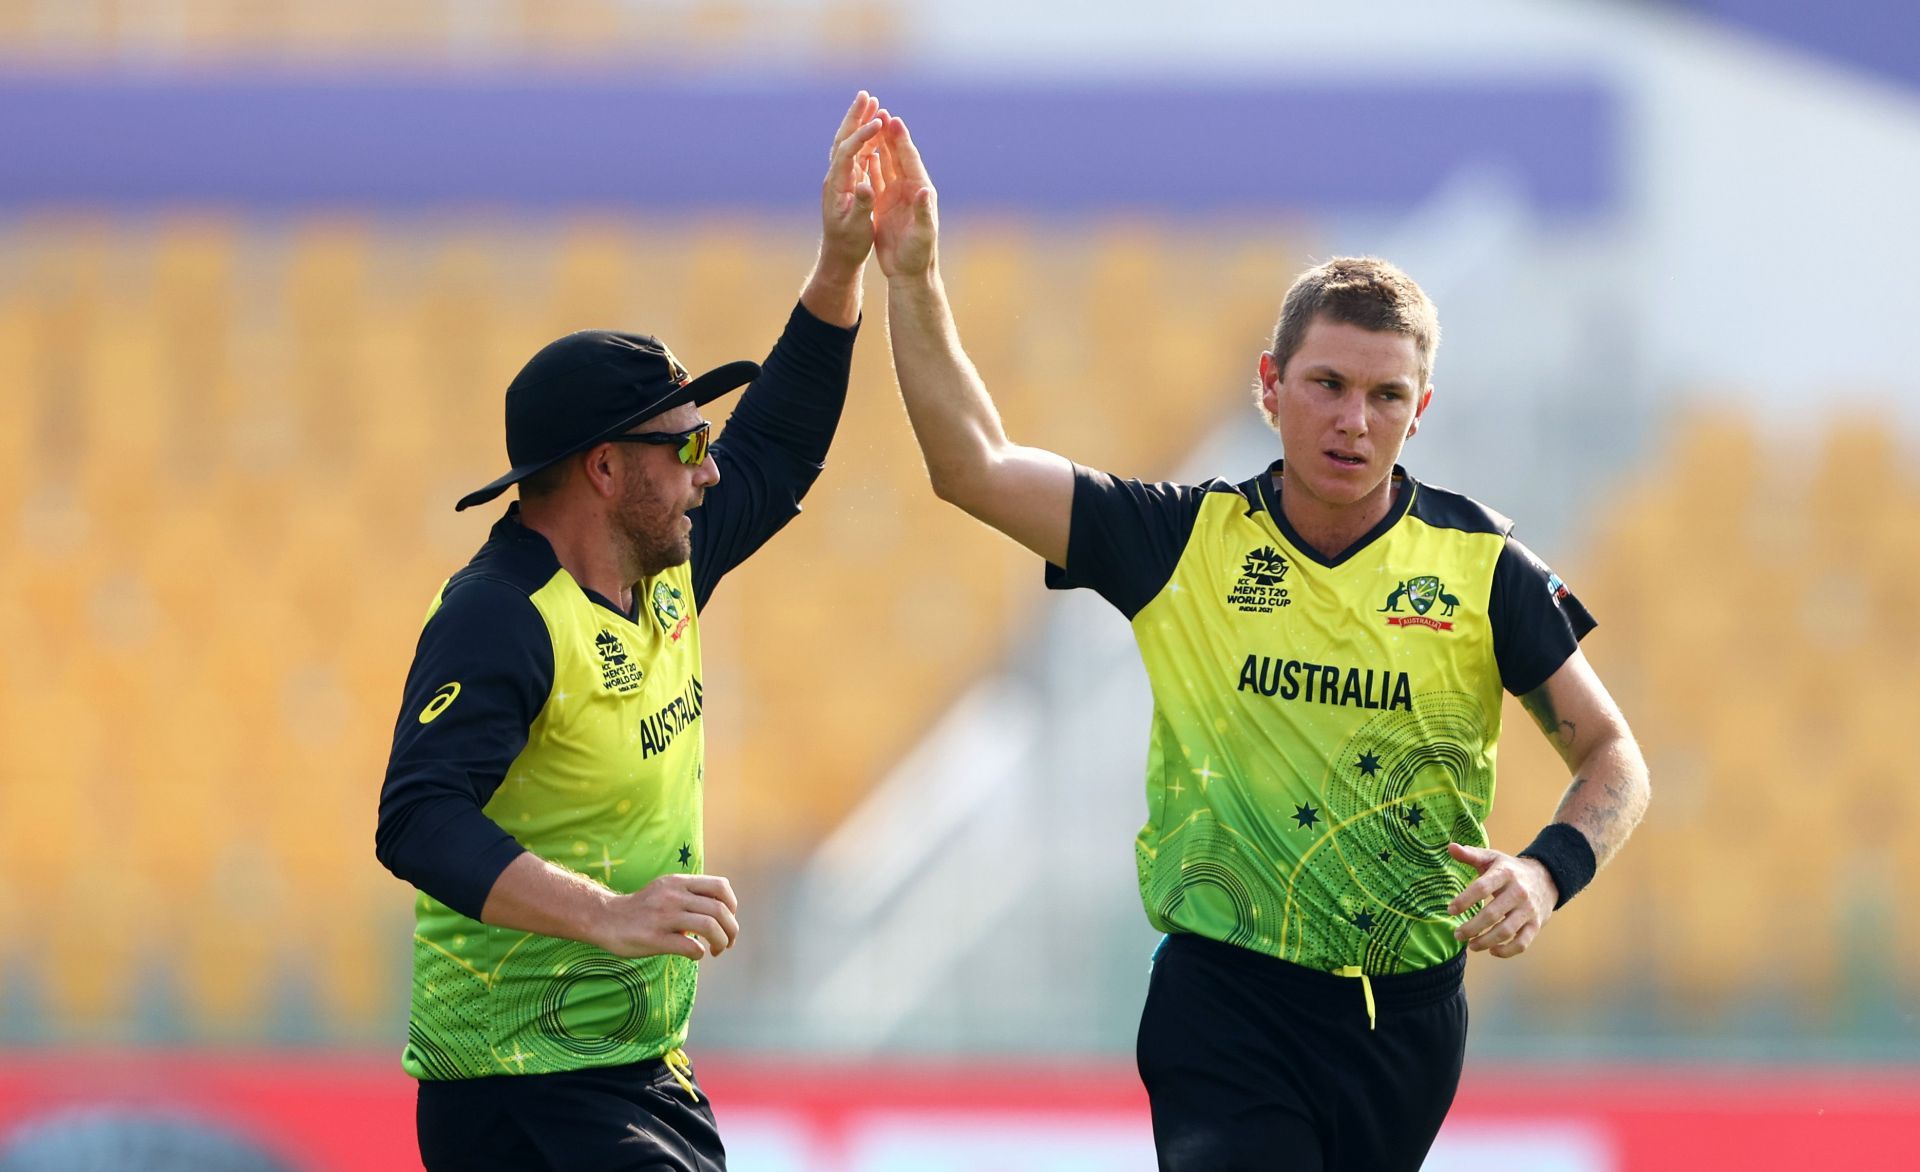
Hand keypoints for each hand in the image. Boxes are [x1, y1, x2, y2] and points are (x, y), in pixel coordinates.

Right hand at [595, 873, 739, 960]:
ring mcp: (664, 917)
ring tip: (717, 950)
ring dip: (721, 942)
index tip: (728, 919)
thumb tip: (721, 912)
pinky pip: (690, 947)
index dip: (732, 905)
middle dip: (731, 930)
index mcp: (679, 882)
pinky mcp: (655, 938)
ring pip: (709, 927)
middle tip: (728, 942)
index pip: (720, 886)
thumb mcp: (667, 889)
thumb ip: (691, 894)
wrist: (606, 918)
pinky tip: (696, 955)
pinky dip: (700, 953)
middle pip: (719, 910)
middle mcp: (674, 896)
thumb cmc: (643, 908)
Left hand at [819, 91, 885, 274]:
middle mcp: (835, 178)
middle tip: (867, 95)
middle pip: (843, 139)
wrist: (839, 257)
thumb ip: (862, 205)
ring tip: (872, 104)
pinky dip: (864, 138)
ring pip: (848, 143)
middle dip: (855, 117)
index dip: (862, 135)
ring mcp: (839, 179)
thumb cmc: (849, 245)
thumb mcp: (858, 228)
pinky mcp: (846, 183)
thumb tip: (864, 185)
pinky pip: (854, 154)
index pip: (847, 152)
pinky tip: (875, 131)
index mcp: (837, 186)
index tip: (879, 122)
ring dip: (859, 123)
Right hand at [871, 115, 937, 278]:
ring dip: (880, 145)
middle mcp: (909, 190)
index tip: (893, 120)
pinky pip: (877, 179)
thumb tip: (924, 191)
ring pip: (887, 164)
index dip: (901, 140)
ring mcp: (897, 196)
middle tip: (881, 112)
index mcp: (919, 192)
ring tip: (871, 124)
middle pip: (898, 156)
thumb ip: (924, 212)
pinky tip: (864, 152)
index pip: (910, 160)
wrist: (909, 273)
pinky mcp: (885, 205)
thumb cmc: (918, 256)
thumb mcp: (922, 234)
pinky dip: (871, 164)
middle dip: (890, 135)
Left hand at [1446, 842, 1556, 957]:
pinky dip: (1507, 951)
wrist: (1547, 878)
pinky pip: (1522, 943)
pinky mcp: (1536, 924)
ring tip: (1470, 945)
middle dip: (1471, 927)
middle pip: (1492, 914)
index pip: (1481, 888)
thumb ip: (1470, 854)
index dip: (1464, 900)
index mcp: (1505, 874)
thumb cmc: (1510, 869)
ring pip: (1506, 931)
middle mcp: (1518, 892)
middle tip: (1457, 934)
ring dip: (1485, 942)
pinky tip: (1492, 951)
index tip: (1450, 910)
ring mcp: (1528, 910)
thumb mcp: (1492, 858)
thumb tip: (1450, 847)